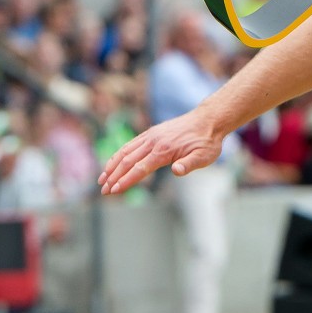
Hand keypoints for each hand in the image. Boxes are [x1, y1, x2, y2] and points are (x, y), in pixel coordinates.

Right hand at [98, 110, 222, 194]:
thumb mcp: (204, 156)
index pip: (140, 168)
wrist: (209, 120)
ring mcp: (151, 136)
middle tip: (104, 192)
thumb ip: (189, 164)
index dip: (126, 180)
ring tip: (102, 180)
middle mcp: (154, 142)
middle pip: (128, 161)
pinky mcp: (151, 133)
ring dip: (112, 166)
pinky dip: (119, 154)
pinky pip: (131, 144)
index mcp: (164, 150)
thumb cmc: (207, 141)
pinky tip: (113, 163)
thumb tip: (176, 171)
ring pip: (125, 151)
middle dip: (114, 177)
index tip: (114, 191)